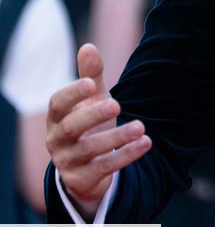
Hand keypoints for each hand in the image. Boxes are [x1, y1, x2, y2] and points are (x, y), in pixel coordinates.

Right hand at [45, 44, 150, 216]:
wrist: (87, 167)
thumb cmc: (89, 123)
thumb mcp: (92, 100)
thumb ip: (90, 75)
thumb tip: (88, 46)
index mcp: (57, 118)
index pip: (57, 104)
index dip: (71, 94)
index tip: (90, 84)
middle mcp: (57, 140)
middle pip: (72, 127)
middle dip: (93, 115)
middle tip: (117, 105)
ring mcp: (67, 161)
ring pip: (89, 150)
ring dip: (116, 138)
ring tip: (141, 126)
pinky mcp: (81, 180)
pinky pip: (104, 168)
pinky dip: (126, 156)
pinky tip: (146, 143)